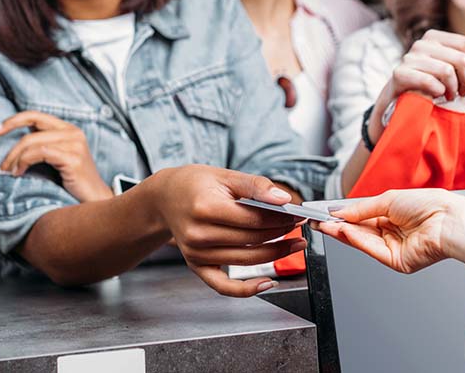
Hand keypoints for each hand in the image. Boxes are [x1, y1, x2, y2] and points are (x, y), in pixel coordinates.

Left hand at [0, 111, 111, 202]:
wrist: (94, 201)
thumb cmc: (71, 183)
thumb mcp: (56, 159)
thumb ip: (42, 146)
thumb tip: (14, 145)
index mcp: (68, 129)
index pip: (36, 115)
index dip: (13, 120)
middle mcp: (73, 132)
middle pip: (31, 129)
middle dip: (12, 149)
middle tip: (2, 166)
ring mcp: (75, 144)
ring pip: (33, 142)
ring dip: (16, 158)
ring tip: (10, 172)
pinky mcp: (73, 158)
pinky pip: (40, 153)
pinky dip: (24, 162)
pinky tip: (19, 173)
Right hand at [150, 165, 307, 296]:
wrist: (165, 198)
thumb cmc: (196, 184)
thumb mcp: (225, 175)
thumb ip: (255, 186)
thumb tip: (283, 198)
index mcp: (205, 207)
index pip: (253, 218)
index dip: (280, 217)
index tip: (296, 213)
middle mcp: (198, 234)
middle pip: (252, 239)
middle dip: (281, 233)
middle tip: (299, 225)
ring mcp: (196, 253)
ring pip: (246, 260)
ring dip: (275, 254)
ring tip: (293, 244)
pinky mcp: (196, 266)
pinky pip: (224, 286)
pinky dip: (247, 290)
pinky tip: (268, 283)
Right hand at [313, 189, 459, 273]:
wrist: (448, 221)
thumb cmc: (428, 205)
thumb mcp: (388, 199)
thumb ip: (361, 208)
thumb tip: (340, 212)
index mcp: (393, 215)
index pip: (362, 217)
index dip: (344, 216)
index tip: (325, 213)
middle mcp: (392, 233)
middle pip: (360, 231)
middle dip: (338, 225)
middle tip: (318, 221)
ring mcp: (394, 248)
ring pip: (362, 241)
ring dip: (342, 233)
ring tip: (325, 225)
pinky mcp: (396, 261)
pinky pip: (372, 250)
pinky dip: (356, 240)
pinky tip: (344, 231)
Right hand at [369, 30, 464, 141]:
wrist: (400, 99)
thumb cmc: (431, 84)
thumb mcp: (449, 68)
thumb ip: (464, 62)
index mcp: (434, 37)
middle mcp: (422, 43)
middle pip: (461, 58)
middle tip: (464, 91)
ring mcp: (410, 57)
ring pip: (447, 70)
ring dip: (453, 88)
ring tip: (451, 95)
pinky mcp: (400, 73)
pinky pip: (429, 81)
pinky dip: (438, 91)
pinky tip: (437, 95)